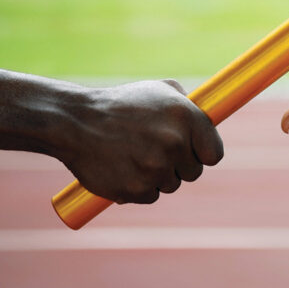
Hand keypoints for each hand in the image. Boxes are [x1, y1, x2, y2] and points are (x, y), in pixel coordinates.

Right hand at [54, 79, 223, 203]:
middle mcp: (175, 143)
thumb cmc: (120, 104)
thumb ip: (186, 104)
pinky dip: (138, 188)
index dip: (203, 154)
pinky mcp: (136, 190)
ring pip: (170, 185)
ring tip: (134, 155)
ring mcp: (155, 168)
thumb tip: (208, 118)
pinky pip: (149, 196)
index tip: (194, 153)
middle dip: (179, 166)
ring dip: (157, 176)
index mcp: (186, 117)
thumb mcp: (157, 90)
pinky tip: (123, 168)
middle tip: (155, 151)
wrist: (74, 121)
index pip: (214, 153)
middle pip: (194, 173)